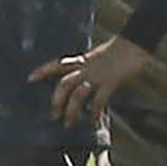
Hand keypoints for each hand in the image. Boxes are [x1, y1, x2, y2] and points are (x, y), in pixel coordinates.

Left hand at [32, 38, 150, 129]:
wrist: (136, 42)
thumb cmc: (121, 48)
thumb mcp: (100, 56)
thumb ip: (91, 66)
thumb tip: (87, 78)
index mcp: (83, 59)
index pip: (59, 64)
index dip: (44, 70)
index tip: (30, 78)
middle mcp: (86, 67)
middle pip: (64, 84)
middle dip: (56, 100)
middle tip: (53, 115)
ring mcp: (97, 75)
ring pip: (77, 94)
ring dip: (71, 110)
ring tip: (68, 123)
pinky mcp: (110, 81)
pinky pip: (99, 99)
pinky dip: (95, 111)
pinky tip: (94, 121)